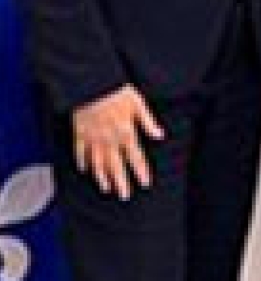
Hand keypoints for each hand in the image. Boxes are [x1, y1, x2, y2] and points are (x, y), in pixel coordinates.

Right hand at [72, 85, 164, 200]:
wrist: (92, 84)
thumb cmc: (117, 91)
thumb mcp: (138, 103)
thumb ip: (148, 121)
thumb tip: (160, 135)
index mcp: (126, 132)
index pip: (135, 157)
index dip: (141, 171)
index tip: (145, 184)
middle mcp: (109, 139)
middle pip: (116, 165)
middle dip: (121, 182)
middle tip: (124, 196)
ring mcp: (93, 138)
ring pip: (97, 163)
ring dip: (102, 177)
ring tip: (106, 188)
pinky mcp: (79, 133)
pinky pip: (80, 152)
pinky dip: (82, 162)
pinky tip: (84, 171)